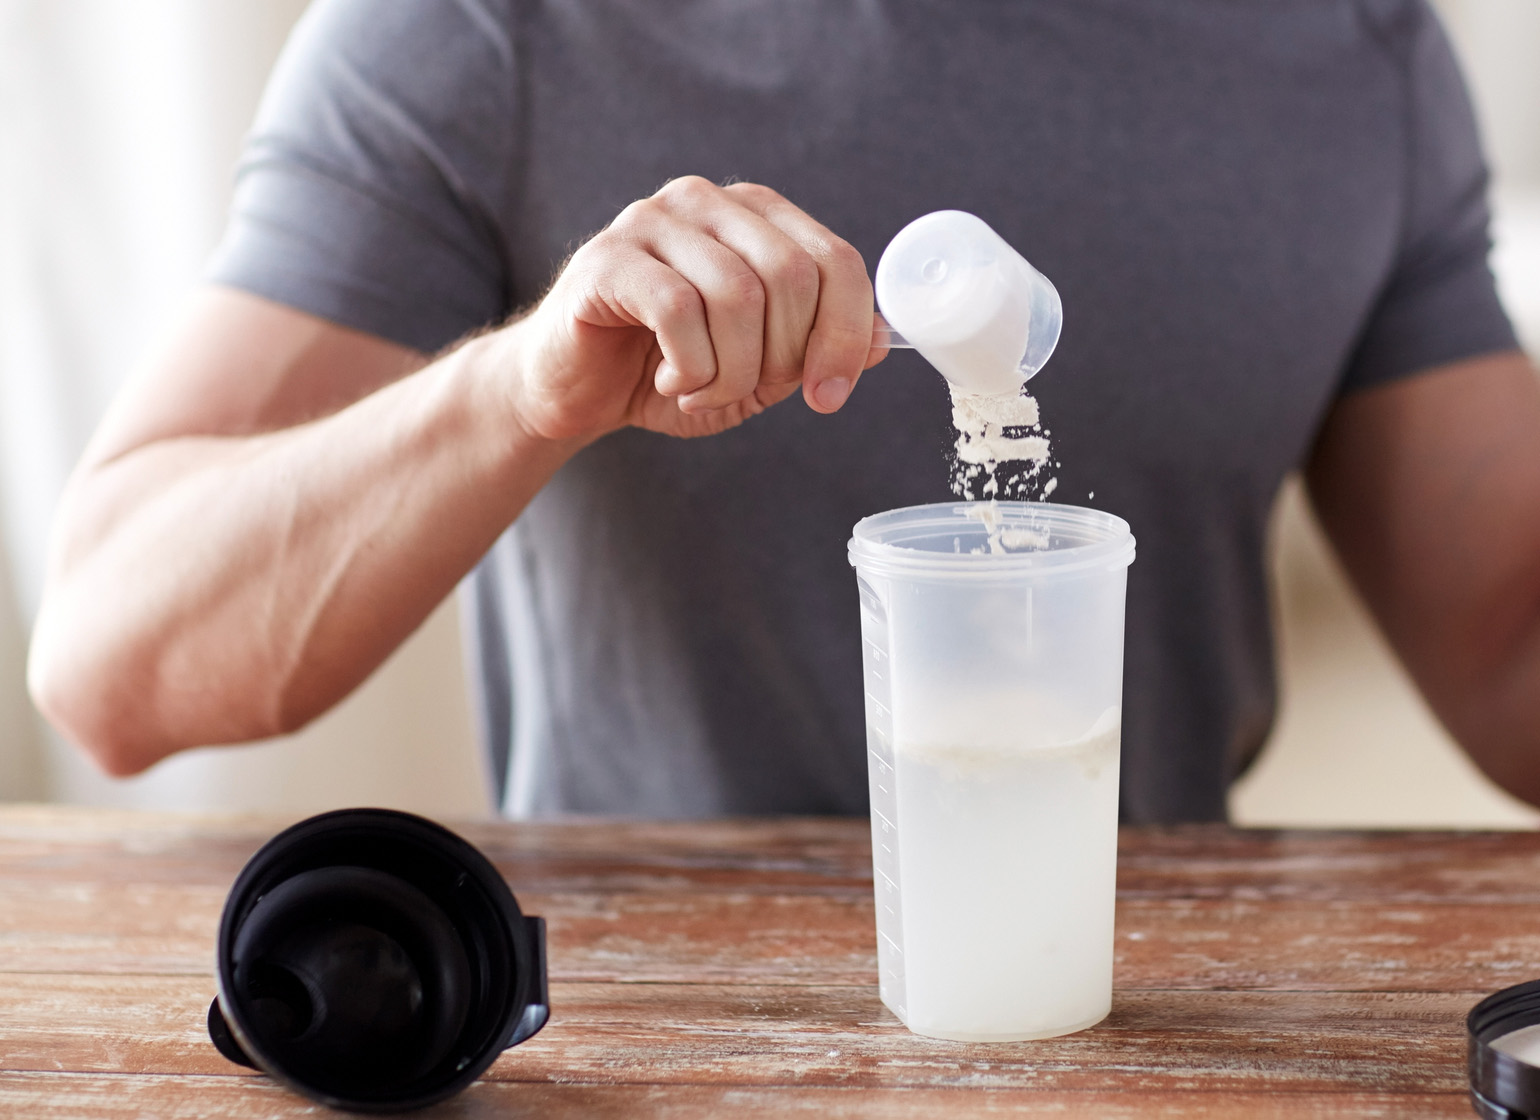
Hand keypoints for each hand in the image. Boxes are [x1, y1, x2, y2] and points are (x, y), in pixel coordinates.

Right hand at [494, 177, 887, 442]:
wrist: (574, 389)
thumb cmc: (668, 372)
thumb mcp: (759, 372)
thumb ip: (815, 350)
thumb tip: (881, 342)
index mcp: (755, 217)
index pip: (835, 261)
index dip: (845, 335)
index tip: (829, 395)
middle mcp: (707, 202)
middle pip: (792, 276)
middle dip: (784, 358)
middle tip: (747, 392)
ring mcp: (653, 221)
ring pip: (737, 297)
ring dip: (731, 372)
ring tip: (702, 391)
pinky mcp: (608, 258)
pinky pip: (679, 311)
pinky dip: (690, 368)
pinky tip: (672, 382)